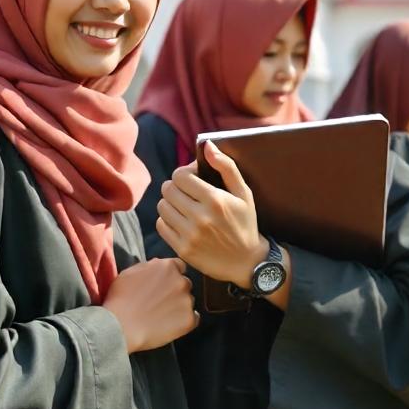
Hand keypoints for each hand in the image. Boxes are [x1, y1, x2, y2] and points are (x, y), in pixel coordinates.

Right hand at [103, 258, 197, 353]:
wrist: (120, 325)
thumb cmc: (121, 299)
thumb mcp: (131, 272)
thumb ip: (150, 266)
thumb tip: (158, 266)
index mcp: (168, 266)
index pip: (179, 266)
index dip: (172, 275)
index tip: (164, 284)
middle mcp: (181, 281)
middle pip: (185, 283)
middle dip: (176, 291)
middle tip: (161, 302)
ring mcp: (186, 300)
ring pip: (188, 301)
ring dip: (179, 306)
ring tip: (162, 316)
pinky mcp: (188, 319)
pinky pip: (193, 318)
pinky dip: (185, 321)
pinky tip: (170, 325)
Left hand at [156, 142, 264, 288]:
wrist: (246, 262)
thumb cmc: (245, 223)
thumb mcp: (243, 192)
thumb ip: (226, 166)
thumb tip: (207, 145)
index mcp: (215, 200)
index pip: (180, 176)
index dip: (184, 174)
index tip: (193, 178)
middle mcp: (200, 217)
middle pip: (168, 189)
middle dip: (176, 187)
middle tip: (187, 192)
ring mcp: (190, 235)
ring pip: (162, 206)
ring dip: (170, 203)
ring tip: (184, 206)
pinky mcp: (182, 250)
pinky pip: (161, 225)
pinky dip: (167, 220)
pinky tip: (181, 221)